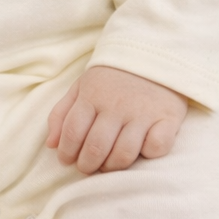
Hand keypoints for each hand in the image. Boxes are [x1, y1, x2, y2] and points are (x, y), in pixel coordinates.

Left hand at [46, 66, 187, 173]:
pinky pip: (156, 147)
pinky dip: (148, 153)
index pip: (72, 132)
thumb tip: (51, 145)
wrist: (155, 52)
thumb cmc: (113, 77)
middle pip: (96, 148)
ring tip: (109, 164)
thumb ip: (62, 113)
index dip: (66, 152)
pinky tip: (142, 148)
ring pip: (124, 154)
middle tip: (88, 166)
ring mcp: (143, 113)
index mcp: (92, 95)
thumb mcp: (82, 86)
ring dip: (113, 166)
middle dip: (87, 165)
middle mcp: (117, 105)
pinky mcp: (168, 118)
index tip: (67, 160)